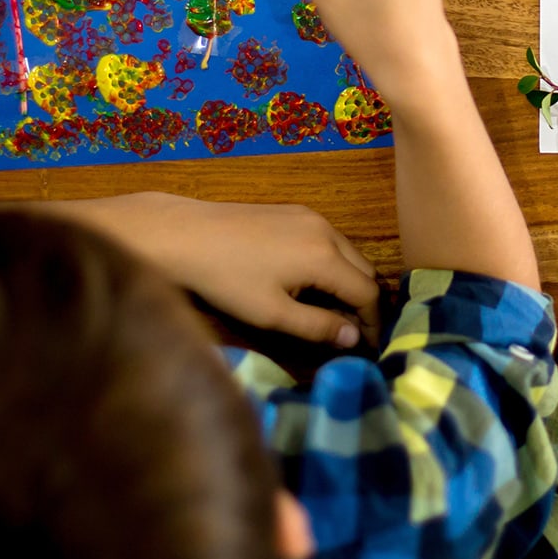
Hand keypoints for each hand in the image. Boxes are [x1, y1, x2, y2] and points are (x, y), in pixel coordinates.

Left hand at [25, 194, 380, 348]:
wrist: (183, 234)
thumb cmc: (225, 279)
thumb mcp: (271, 314)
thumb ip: (317, 326)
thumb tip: (354, 338)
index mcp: (325, 257)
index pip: (368, 293)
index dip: (374, 323)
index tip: (371, 347)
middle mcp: (326, 230)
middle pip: (365, 270)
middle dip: (365, 303)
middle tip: (356, 333)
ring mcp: (310, 216)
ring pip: (349, 253)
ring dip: (349, 282)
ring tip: (336, 312)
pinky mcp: (294, 211)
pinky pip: (329, 240)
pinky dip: (333, 263)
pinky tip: (313, 282)